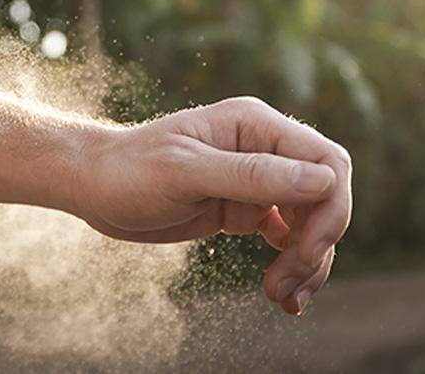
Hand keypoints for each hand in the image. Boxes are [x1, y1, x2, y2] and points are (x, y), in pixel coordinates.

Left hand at [71, 97, 352, 314]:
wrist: (93, 187)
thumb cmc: (129, 170)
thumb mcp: (185, 172)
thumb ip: (251, 175)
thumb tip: (323, 182)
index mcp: (255, 125)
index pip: (326, 161)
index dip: (331, 208)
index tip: (306, 252)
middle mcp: (264, 148)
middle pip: (326, 196)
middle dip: (317, 243)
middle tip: (288, 285)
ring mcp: (257, 180)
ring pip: (311, 222)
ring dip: (308, 263)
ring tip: (284, 299)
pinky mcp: (246, 209)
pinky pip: (289, 237)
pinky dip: (293, 265)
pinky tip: (284, 295)